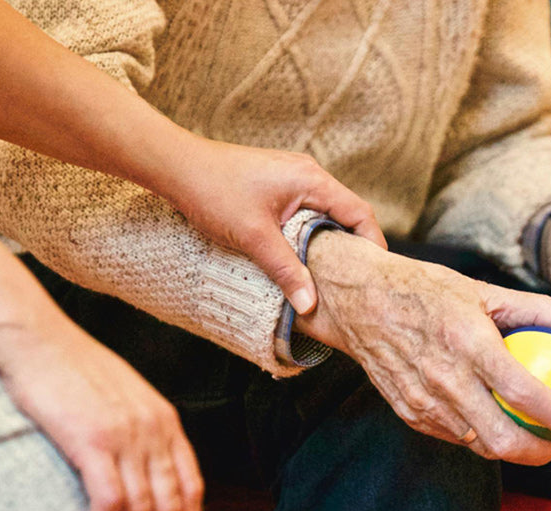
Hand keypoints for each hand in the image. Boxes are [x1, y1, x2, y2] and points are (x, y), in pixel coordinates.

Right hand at [0, 320, 203, 510]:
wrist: (36, 340)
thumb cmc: (70, 368)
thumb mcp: (123, 396)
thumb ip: (139, 430)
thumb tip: (140, 469)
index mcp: (165, 419)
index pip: (192, 484)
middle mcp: (153, 428)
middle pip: (171, 503)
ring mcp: (125, 434)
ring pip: (142, 508)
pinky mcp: (92, 440)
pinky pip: (110, 500)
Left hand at [162, 138, 385, 314]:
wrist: (176, 166)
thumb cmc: (213, 191)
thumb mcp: (254, 237)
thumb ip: (286, 270)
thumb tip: (310, 305)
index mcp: (312, 180)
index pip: (360, 213)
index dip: (372, 244)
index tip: (374, 275)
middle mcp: (308, 174)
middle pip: (346, 214)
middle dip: (352, 248)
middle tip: (354, 282)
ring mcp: (292, 177)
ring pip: (324, 214)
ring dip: (328, 242)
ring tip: (329, 276)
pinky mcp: (276, 185)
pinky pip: (305, 211)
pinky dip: (309, 234)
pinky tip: (300, 257)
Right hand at [294, 231, 550, 465]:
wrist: (359, 300)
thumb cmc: (426, 290)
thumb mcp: (484, 290)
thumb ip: (541, 311)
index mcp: (468, 343)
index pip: (524, 393)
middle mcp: (444, 379)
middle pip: (503, 439)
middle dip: (543, 453)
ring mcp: (423, 402)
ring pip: (479, 445)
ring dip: (514, 449)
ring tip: (536, 436)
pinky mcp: (409, 413)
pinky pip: (455, 437)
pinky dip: (481, 436)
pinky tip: (497, 424)